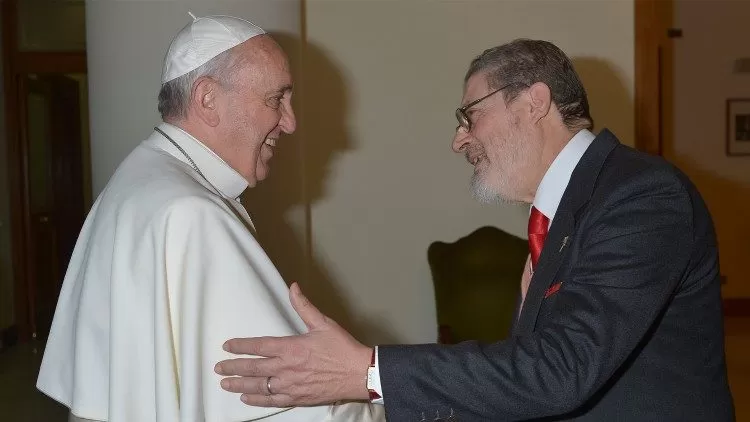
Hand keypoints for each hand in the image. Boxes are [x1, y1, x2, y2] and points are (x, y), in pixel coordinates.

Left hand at [214, 282, 372, 406]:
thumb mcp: (323, 323)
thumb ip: (304, 305)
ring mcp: (291, 384)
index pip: (259, 346)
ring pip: (258, 386)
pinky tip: (246, 398)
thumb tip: (293, 286)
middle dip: (233, 367)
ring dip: (239, 384)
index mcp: (291, 347)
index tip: (227, 346)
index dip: (241, 346)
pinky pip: (272, 400)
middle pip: (253, 368)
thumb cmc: (342, 348)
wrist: (359, 373)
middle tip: (218, 367)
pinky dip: (257, 400)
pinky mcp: (297, 397)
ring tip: (225, 384)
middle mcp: (287, 367)